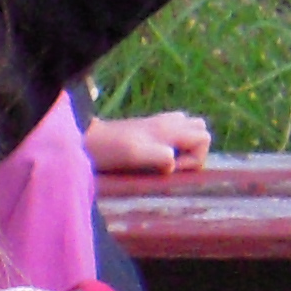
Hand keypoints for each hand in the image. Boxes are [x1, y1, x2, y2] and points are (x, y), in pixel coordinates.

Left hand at [87, 109, 210, 173]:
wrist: (86, 139)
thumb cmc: (110, 149)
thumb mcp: (135, 155)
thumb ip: (160, 157)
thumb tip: (173, 164)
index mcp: (169, 128)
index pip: (204, 138)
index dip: (195, 158)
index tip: (171, 168)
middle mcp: (167, 122)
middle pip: (200, 129)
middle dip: (195, 150)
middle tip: (172, 164)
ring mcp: (157, 123)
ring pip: (188, 127)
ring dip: (185, 145)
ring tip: (166, 160)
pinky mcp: (147, 127)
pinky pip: (172, 129)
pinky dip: (172, 141)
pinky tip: (154, 154)